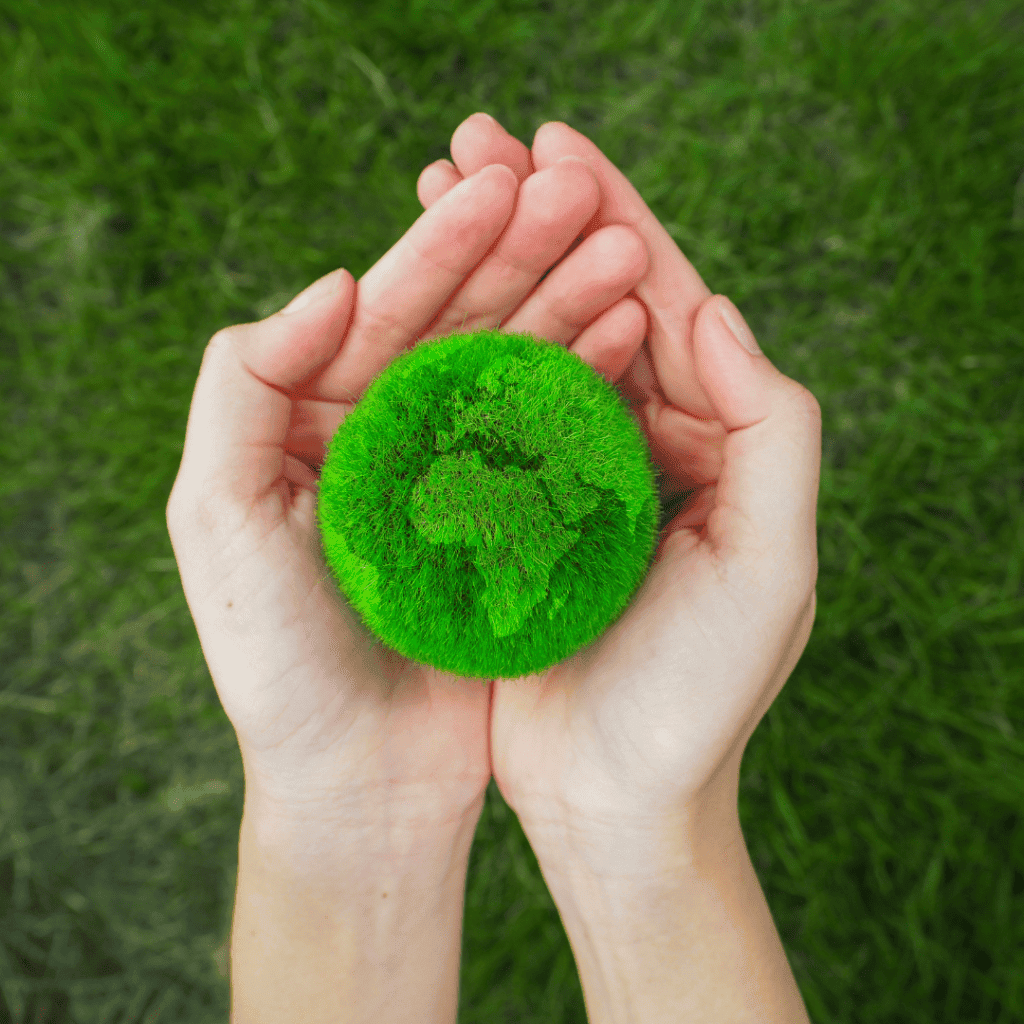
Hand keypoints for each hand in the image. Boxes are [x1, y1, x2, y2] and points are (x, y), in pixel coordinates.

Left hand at [165, 130, 650, 847]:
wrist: (361, 779)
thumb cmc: (279, 662)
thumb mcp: (218, 521)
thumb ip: (242, 389)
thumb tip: (333, 283)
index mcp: (317, 418)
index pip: (385, 306)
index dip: (444, 242)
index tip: (509, 182)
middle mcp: (389, 434)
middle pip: (462, 321)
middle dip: (523, 251)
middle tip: (588, 192)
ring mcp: (459, 475)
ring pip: (519, 366)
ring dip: (571, 301)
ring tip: (631, 249)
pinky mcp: (513, 521)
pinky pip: (555, 434)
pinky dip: (591, 380)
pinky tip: (633, 334)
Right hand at [419, 115, 821, 872]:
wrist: (620, 799)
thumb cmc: (700, 700)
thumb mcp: (771, 568)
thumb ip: (777, 433)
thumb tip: (717, 308)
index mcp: (717, 443)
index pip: (669, 303)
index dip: (613, 218)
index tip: (553, 144)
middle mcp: (647, 446)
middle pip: (590, 307)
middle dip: (532, 222)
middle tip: (469, 140)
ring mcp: (574, 476)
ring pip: (531, 347)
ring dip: (485, 270)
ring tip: (432, 194)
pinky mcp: (516, 516)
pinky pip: (486, 418)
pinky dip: (456, 356)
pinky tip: (410, 308)